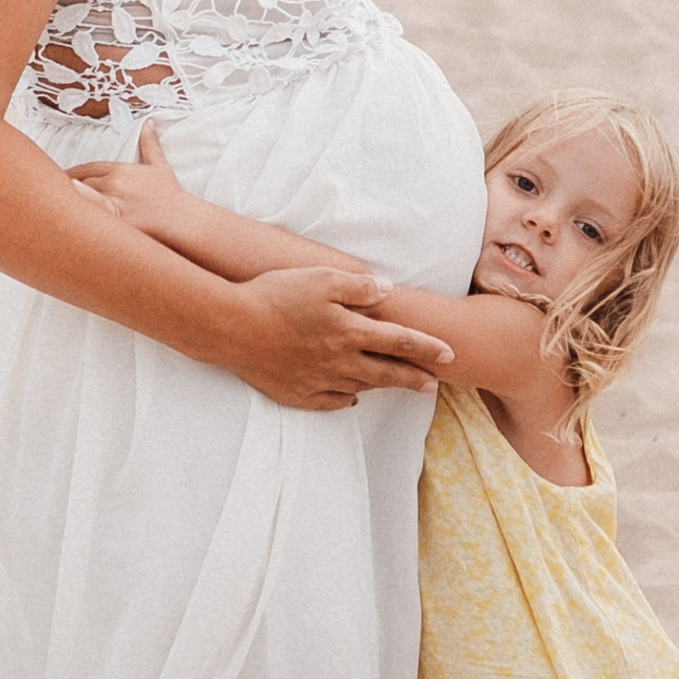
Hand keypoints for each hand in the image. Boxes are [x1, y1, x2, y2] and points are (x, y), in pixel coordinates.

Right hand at [221, 266, 454, 413]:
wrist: (230, 327)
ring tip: (398, 386)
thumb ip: (358, 286)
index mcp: (349, 331)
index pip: (399, 341)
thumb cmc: (274, 295)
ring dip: (383, 387)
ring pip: (360, 386)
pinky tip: (350, 397)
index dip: (427, 348)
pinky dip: (345, 399)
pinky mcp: (296, 393)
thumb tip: (388, 291)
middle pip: (386, 373)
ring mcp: (317, 380)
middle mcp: (339, 361)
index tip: (448, 354)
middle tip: (433, 383)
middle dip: (413, 378)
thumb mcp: (320, 277)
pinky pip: (330, 401)